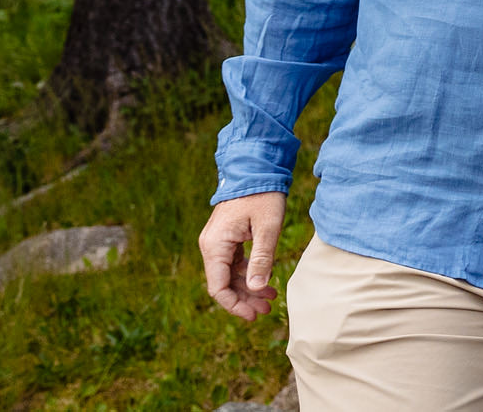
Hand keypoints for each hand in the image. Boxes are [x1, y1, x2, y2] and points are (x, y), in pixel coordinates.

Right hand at [198, 191, 285, 320]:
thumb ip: (262, 258)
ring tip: (271, 298)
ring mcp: (218, 242)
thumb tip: (256, 288)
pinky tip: (266, 280)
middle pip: (223, 284)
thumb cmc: (263, 195)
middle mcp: (211, 246)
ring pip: (230, 275)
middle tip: (267, 309)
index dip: (235, 305)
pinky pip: (234, 263)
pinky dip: (249, 273)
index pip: (218, 288)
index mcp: (215, 245)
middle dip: (245, 299)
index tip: (254, 315)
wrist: (257, 168)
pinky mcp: (227, 238)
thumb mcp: (268, 227)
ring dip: (248, 287)